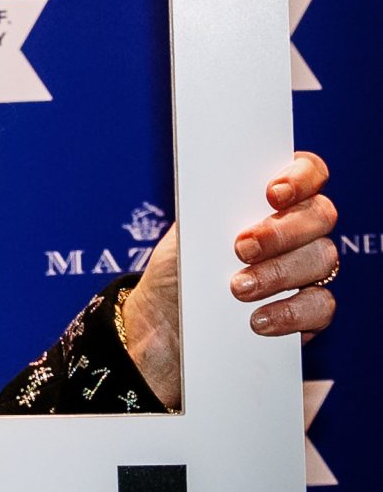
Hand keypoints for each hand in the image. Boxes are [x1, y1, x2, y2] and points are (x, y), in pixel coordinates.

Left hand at [120, 153, 336, 409]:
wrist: (168, 320)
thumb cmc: (181, 266)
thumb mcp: (186, 233)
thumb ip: (210, 210)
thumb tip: (220, 198)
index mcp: (273, 198)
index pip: (308, 171)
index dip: (300, 177)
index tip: (272, 194)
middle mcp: (300, 228)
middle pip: (320, 215)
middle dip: (280, 231)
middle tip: (242, 247)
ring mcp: (309, 268)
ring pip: (322, 258)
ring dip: (278, 273)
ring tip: (237, 288)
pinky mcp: (311, 310)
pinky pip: (320, 305)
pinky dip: (289, 312)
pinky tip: (258, 319)